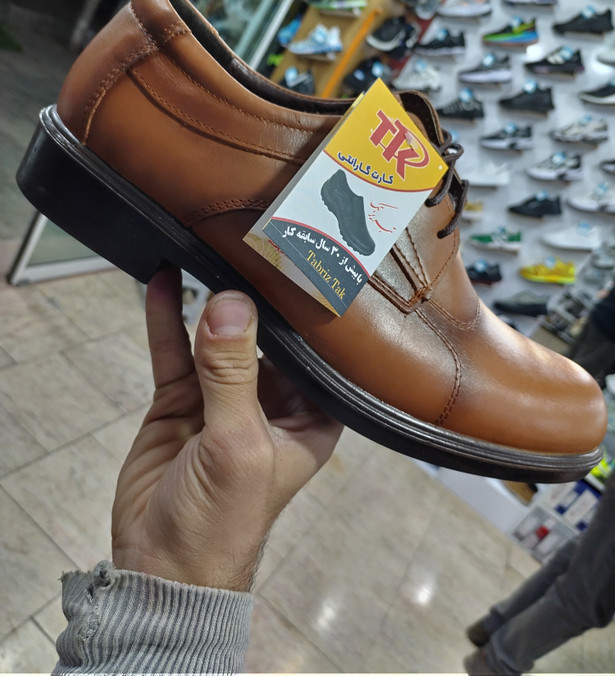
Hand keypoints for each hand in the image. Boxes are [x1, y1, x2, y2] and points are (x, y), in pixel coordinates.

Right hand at [111, 268, 342, 590]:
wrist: (161, 569)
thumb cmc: (222, 525)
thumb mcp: (237, 446)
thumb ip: (232, 374)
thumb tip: (229, 304)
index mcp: (309, 417)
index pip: (316, 353)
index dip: (307, 311)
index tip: (296, 260)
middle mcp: (272, 402)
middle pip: (265, 336)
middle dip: (254, 296)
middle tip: (245, 241)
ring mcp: (224, 397)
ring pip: (218, 337)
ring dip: (209, 300)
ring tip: (203, 250)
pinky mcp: (183, 400)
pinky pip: (177, 349)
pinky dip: (170, 316)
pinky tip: (165, 281)